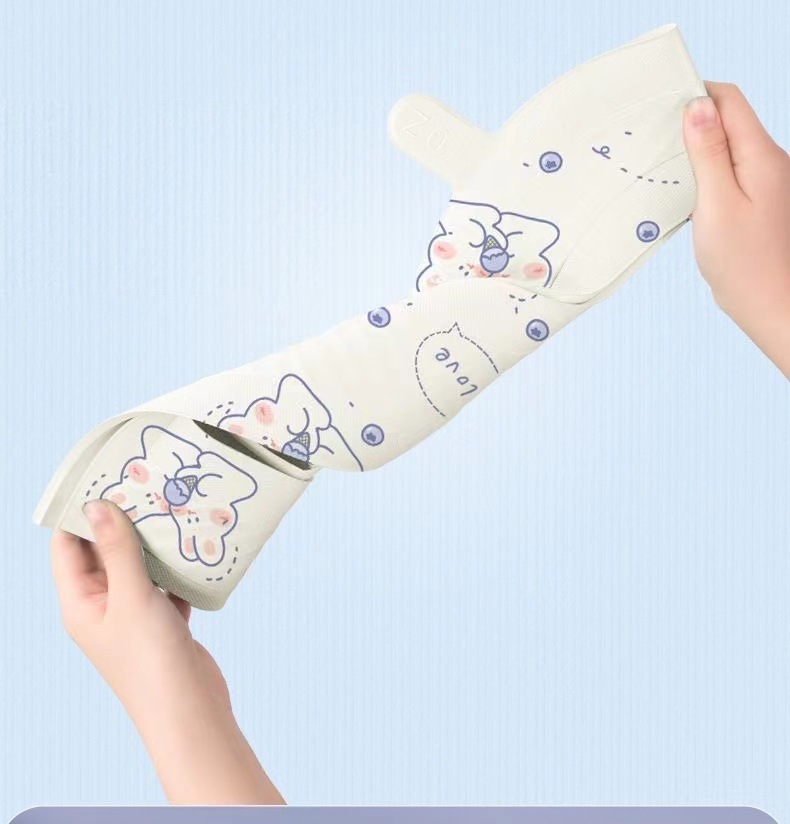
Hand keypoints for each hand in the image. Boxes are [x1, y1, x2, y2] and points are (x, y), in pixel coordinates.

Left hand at [51, 499, 283, 804]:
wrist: (190, 710)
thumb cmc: (151, 660)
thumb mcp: (132, 597)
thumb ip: (117, 551)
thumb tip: (96, 507)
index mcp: (81, 603)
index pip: (69, 548)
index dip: (80, 515)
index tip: (102, 480)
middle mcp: (103, 607)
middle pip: (105, 553)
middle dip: (123, 522)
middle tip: (145, 487)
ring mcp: (134, 615)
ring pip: (139, 566)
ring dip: (152, 542)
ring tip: (171, 508)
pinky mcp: (163, 622)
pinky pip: (166, 583)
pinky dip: (177, 566)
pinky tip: (194, 546)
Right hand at [682, 81, 789, 377]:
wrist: (771, 306)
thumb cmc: (744, 265)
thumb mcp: (717, 205)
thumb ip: (709, 154)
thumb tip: (698, 108)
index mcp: (761, 157)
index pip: (729, 101)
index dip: (696, 94)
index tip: (660, 105)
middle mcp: (767, 162)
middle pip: (727, 120)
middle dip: (690, 121)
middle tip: (651, 136)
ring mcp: (762, 182)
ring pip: (725, 147)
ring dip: (694, 149)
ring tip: (660, 163)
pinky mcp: (753, 202)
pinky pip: (726, 172)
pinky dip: (702, 173)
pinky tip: (681, 189)